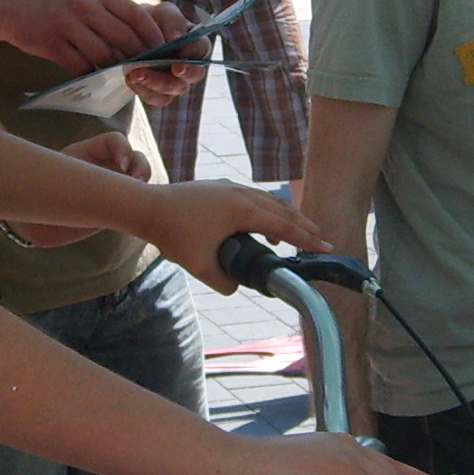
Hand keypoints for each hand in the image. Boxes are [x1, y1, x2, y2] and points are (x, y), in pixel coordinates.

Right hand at [0, 0, 185, 72]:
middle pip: (124, 38)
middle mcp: (85, 6)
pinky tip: (94, 79)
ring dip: (115, 70)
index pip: (136, 15)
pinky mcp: (52, 44)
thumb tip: (139, 41)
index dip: (153, 36)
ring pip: (104, 54)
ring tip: (122, 78)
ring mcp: (68, 25)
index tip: (163, 52)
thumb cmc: (52, 4)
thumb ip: (108, 14)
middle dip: (139, 58)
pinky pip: (80, 65)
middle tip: (147, 72)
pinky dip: (90, 75)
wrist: (8, 6)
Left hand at [12, 134, 151, 248]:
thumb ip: (66, 172)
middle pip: (135, 157)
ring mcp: (115, 185)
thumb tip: (75, 174)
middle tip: (136, 179)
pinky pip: (137, 198)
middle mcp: (106, 166)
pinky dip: (143, 199)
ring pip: (140, 176)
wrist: (42, 220)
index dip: (122, 148)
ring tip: (140, 193)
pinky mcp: (118, 205)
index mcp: (91, 152)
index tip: (121, 164)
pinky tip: (139, 206)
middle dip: (140, 165)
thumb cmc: (44, 193)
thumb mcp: (54, 176)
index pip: (115, 140)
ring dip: (144, 181)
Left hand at [124, 0, 204, 107]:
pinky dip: (144, 90)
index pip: (202, 49)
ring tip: (136, 73)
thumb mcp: (162, 14)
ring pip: (173, 89)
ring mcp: (175, 81)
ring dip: (156, 83)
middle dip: (182, 72)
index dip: (194, 52)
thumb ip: (172, 22)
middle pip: (193, 75)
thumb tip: (177, 38)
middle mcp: (189, 65)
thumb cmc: (151, 20)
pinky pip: (156, 98)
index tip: (181, 52)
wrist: (127, 33)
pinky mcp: (158, 92)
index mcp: (194, 44)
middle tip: (169, 68)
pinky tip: (131, 79)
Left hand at [137, 180, 328, 291]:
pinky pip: (254, 197)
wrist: (148, 207)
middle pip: (283, 210)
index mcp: (243, 211)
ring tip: (296, 232)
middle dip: (303, 226)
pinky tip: (261, 223)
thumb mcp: (200, 266)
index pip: (283, 227)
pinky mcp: (221, 187)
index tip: (324, 247)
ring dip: (285, 216)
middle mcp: (242, 195)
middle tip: (320, 239)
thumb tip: (236, 288)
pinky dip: (267, 209)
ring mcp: (231, 188)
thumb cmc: (174, 235)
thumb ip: (224, 281)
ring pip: (269, 200)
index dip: (306, 239)